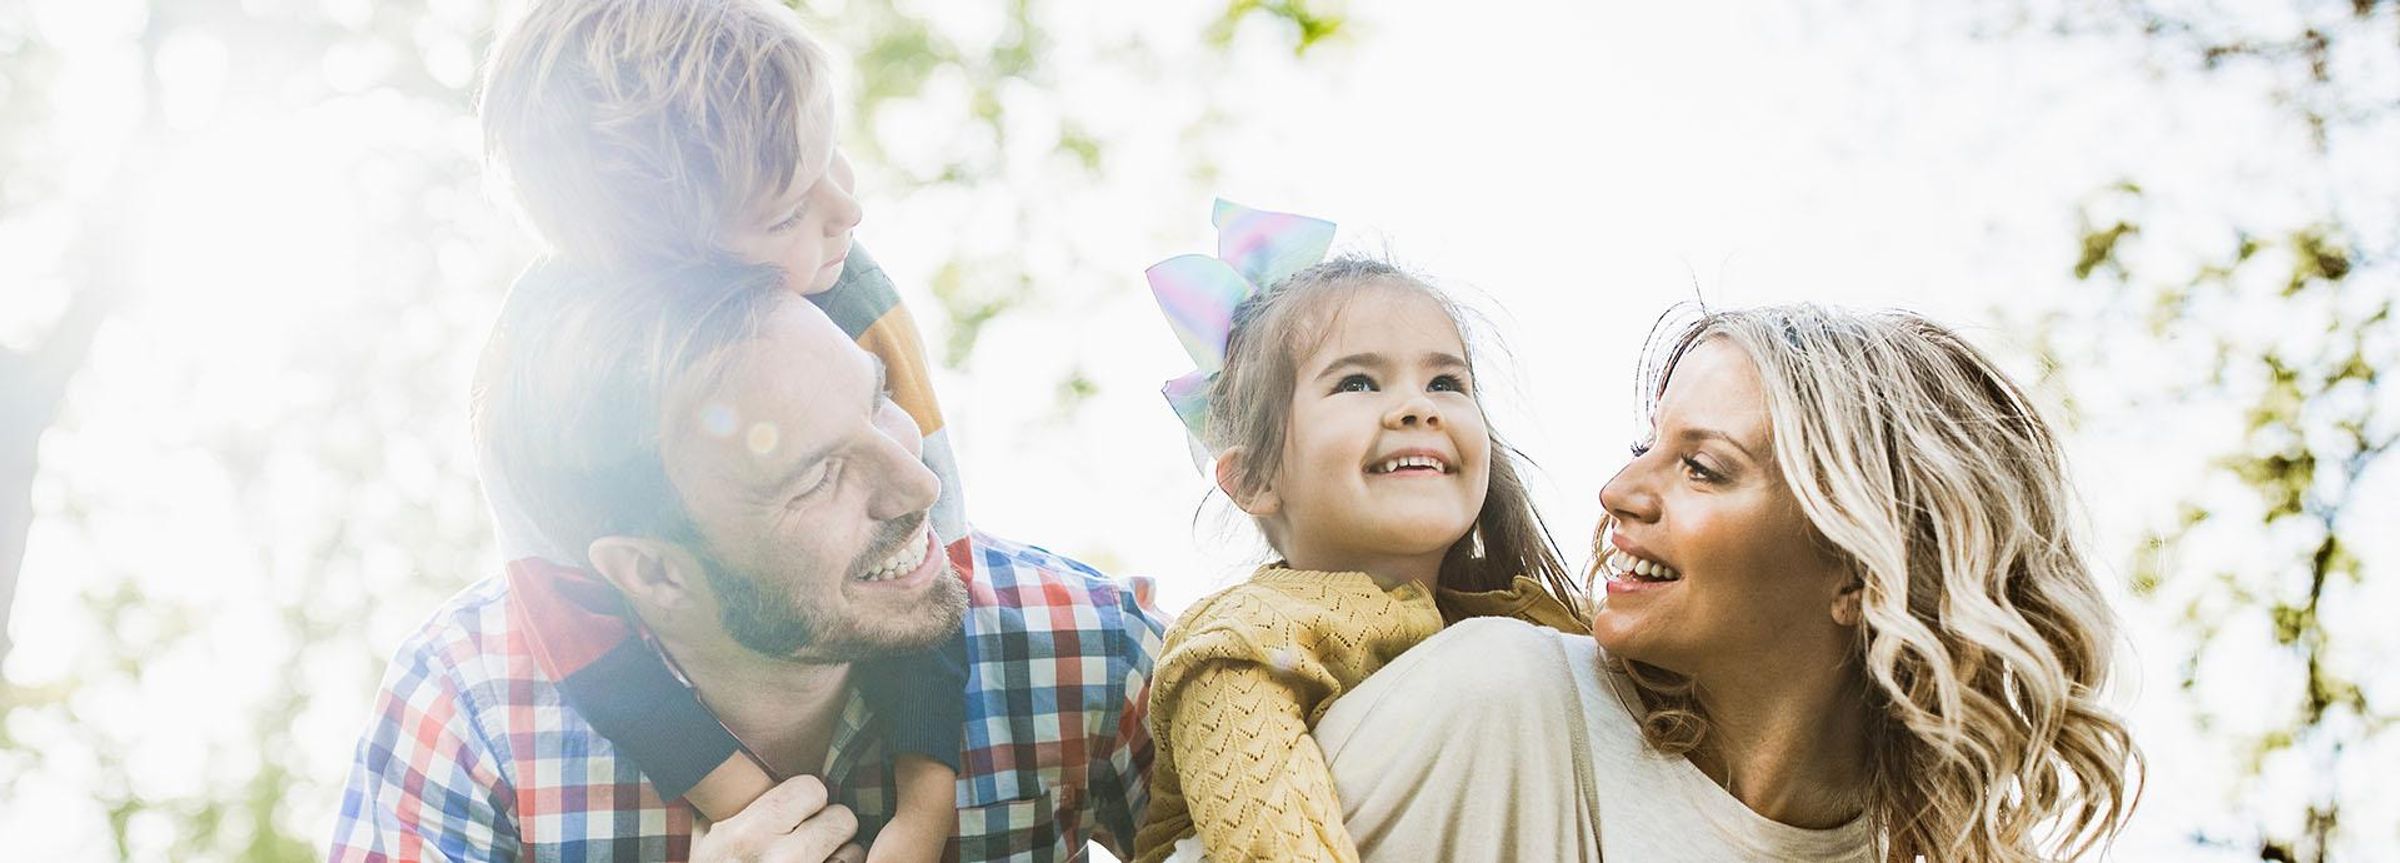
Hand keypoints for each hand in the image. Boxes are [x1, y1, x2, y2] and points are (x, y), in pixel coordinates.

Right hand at [690, 774, 866, 862]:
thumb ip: (732, 805)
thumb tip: (741, 762)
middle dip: (829, 826)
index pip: (812, 788)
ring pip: (853, 851)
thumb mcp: (710, 841)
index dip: (806, 798)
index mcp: (748, 834)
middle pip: (842, 818)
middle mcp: (781, 860)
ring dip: (839, 855)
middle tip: (808, 838)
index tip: (795, 809)